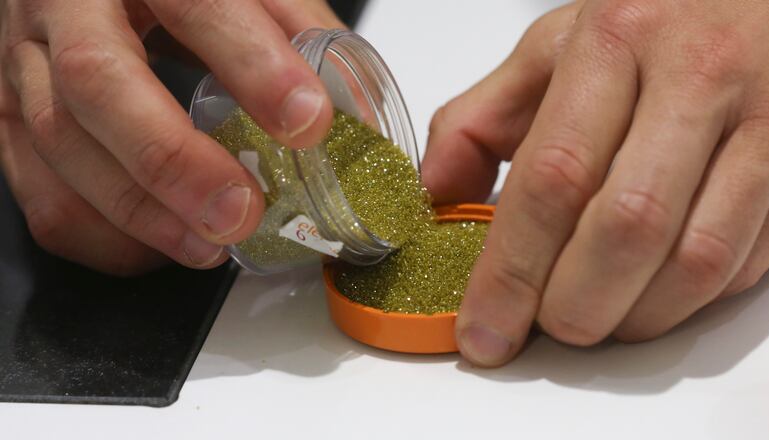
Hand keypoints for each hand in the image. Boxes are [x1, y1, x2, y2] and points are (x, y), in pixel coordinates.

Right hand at [0, 0, 340, 274]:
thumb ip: (297, 36)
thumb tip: (353, 116)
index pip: (197, 4)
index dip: (254, 66)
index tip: (307, 122)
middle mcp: (63, 8)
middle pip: (98, 84)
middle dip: (173, 161)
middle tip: (239, 212)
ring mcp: (22, 65)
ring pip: (59, 146)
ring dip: (140, 213)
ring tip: (211, 245)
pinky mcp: (9, 121)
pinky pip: (39, 193)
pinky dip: (103, 234)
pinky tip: (160, 241)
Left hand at [423, 0, 768, 365]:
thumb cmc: (655, 20)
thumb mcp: (554, 48)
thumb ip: (481, 119)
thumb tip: (437, 196)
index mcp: (615, 45)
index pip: (552, 177)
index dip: (511, 270)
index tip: (484, 329)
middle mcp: (697, 79)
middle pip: (627, 226)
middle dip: (574, 306)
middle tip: (543, 328)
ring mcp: (767, 123)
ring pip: (697, 258)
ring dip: (634, 315)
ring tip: (594, 317)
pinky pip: (747, 262)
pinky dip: (689, 300)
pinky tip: (651, 292)